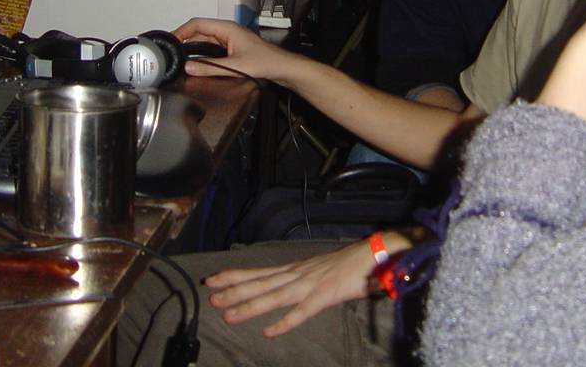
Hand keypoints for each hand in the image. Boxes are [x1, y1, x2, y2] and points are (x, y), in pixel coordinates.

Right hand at [172, 17, 290, 80]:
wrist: (281, 67)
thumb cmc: (265, 62)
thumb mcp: (234, 66)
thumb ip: (210, 67)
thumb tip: (189, 67)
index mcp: (227, 29)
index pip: (197, 24)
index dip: (181, 30)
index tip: (170, 40)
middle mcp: (227, 31)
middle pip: (199, 31)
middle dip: (183, 38)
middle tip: (170, 50)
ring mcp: (229, 39)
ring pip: (204, 40)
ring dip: (191, 46)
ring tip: (178, 56)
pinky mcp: (231, 48)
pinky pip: (210, 47)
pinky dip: (200, 52)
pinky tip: (195, 61)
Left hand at [203, 237, 391, 336]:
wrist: (375, 253)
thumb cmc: (348, 264)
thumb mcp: (318, 271)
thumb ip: (302, 281)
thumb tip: (286, 287)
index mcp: (295, 270)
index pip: (259, 273)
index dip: (235, 276)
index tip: (212, 279)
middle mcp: (297, 275)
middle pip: (260, 283)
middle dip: (234, 290)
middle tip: (210, 296)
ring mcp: (310, 284)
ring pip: (274, 296)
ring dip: (250, 306)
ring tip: (228, 314)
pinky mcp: (325, 295)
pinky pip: (302, 311)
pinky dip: (285, 321)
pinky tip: (270, 332)